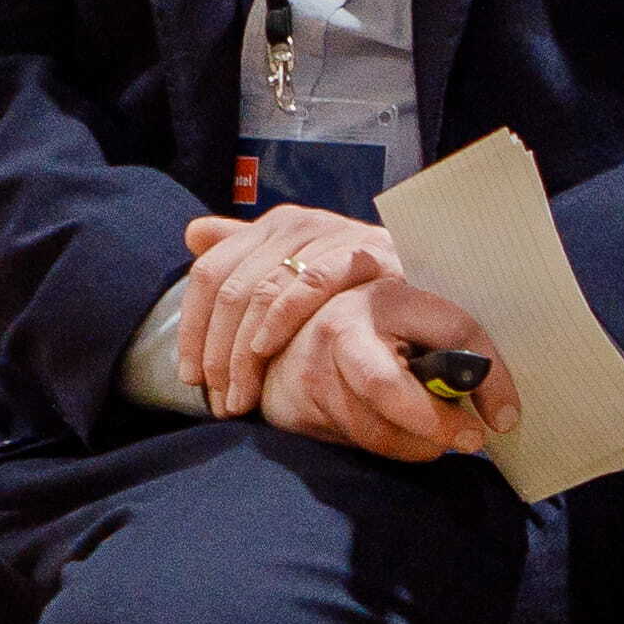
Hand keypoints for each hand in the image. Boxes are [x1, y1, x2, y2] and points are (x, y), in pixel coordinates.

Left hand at [177, 205, 400, 414]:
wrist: (431, 286)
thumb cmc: (357, 289)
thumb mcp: (299, 270)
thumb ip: (248, 253)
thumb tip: (193, 233)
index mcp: (273, 227)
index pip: (210, 273)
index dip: (192, 328)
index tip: (192, 378)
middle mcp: (296, 223)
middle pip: (230, 288)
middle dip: (217, 352)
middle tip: (220, 400)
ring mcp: (329, 234)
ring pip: (261, 291)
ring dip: (243, 352)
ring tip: (244, 396)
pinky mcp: (362, 251)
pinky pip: (310, 282)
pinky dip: (282, 318)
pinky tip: (267, 351)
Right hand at [256, 272, 521, 462]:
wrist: (296, 332)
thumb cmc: (379, 327)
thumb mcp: (414, 315)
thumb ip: (452, 340)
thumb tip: (501, 408)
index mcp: (387, 297)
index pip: (451, 331)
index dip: (488, 379)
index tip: (505, 416)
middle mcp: (343, 329)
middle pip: (387, 388)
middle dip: (435, 423)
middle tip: (471, 438)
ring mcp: (315, 370)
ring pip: (374, 427)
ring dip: (418, 444)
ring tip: (440, 440)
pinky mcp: (303, 407)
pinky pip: (357, 441)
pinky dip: (393, 447)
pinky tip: (407, 436)